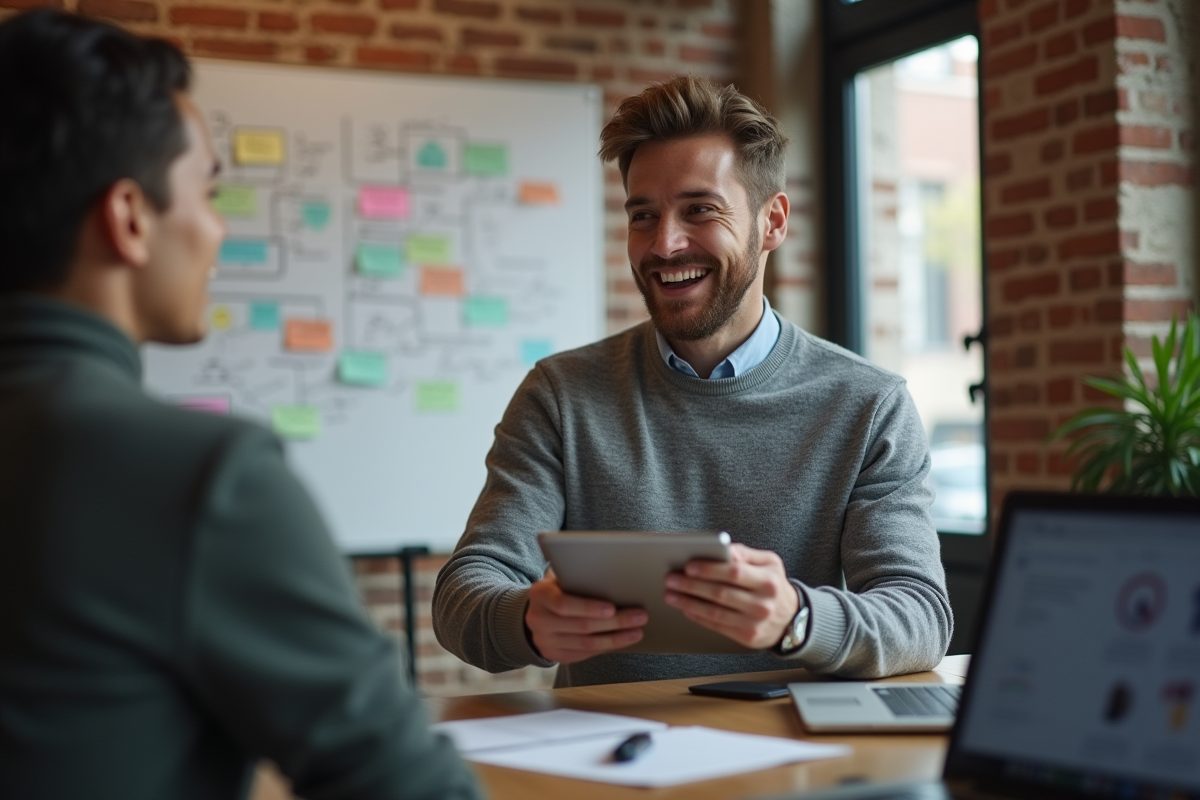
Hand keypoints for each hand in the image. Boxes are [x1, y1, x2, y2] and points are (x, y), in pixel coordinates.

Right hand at [525, 569, 647, 664]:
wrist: (536, 612)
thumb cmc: (557, 589)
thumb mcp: (560, 577)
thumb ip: (578, 577)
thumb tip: (614, 576)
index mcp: (539, 594)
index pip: (563, 604)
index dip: (589, 607)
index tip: (612, 608)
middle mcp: (538, 620)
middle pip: (581, 626)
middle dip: (615, 622)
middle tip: (639, 616)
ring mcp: (545, 641)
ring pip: (587, 644)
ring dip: (616, 639)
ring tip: (637, 631)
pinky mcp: (555, 655)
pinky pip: (585, 654)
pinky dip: (607, 647)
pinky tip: (623, 640)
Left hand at [663, 543, 798, 649]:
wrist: (792, 619)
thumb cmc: (773, 585)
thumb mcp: (769, 563)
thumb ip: (745, 553)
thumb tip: (724, 549)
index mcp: (768, 580)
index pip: (734, 573)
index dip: (709, 569)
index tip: (688, 566)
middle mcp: (762, 603)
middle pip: (720, 593)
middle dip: (691, 586)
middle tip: (671, 579)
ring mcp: (755, 623)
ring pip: (715, 612)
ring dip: (688, 603)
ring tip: (671, 595)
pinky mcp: (747, 637)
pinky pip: (717, 626)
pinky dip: (698, 617)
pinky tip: (685, 608)